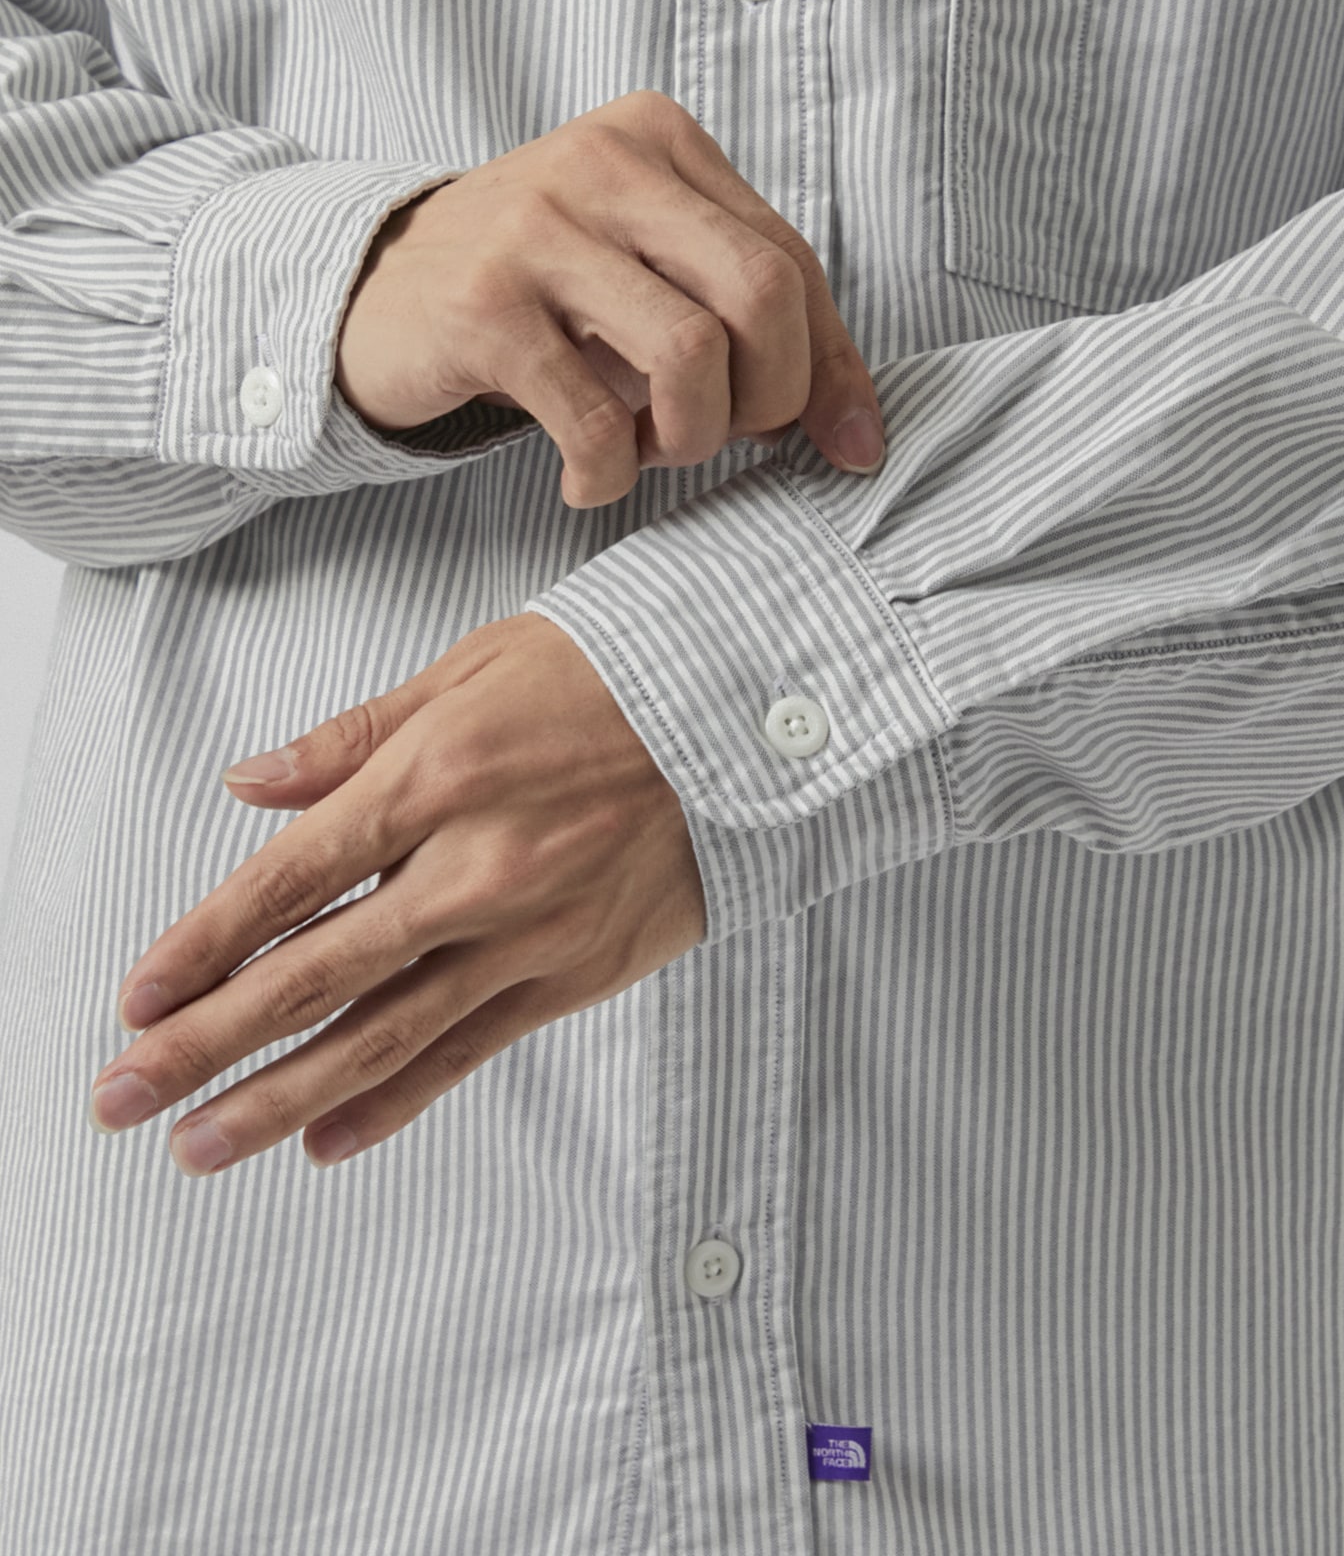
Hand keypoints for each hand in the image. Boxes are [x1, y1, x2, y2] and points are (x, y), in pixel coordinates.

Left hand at [86, 613, 707, 1174]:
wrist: (749, 718)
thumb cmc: (612, 678)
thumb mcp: (472, 670)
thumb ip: (353, 738)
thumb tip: (250, 785)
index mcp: (434, 780)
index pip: (288, 880)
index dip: (202, 945)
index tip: (136, 998)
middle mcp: (472, 869)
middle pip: (315, 975)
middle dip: (205, 1043)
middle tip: (120, 1097)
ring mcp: (525, 934)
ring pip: (382, 1035)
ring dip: (280, 1098)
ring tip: (200, 1145)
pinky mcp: (573, 975)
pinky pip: (471, 1052)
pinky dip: (396, 1101)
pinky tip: (329, 1140)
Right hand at [336, 87, 887, 506]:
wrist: (375, 294)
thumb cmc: (537, 292)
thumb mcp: (647, 276)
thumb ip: (749, 324)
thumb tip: (860, 433)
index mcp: (659, 139)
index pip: (792, 261)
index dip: (828, 369)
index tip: (842, 444)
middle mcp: (602, 163)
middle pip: (762, 294)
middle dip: (768, 398)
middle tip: (723, 437)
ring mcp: (537, 228)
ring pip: (691, 353)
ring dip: (688, 439)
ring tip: (647, 449)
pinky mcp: (484, 307)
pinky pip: (596, 419)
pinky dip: (608, 474)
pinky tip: (586, 476)